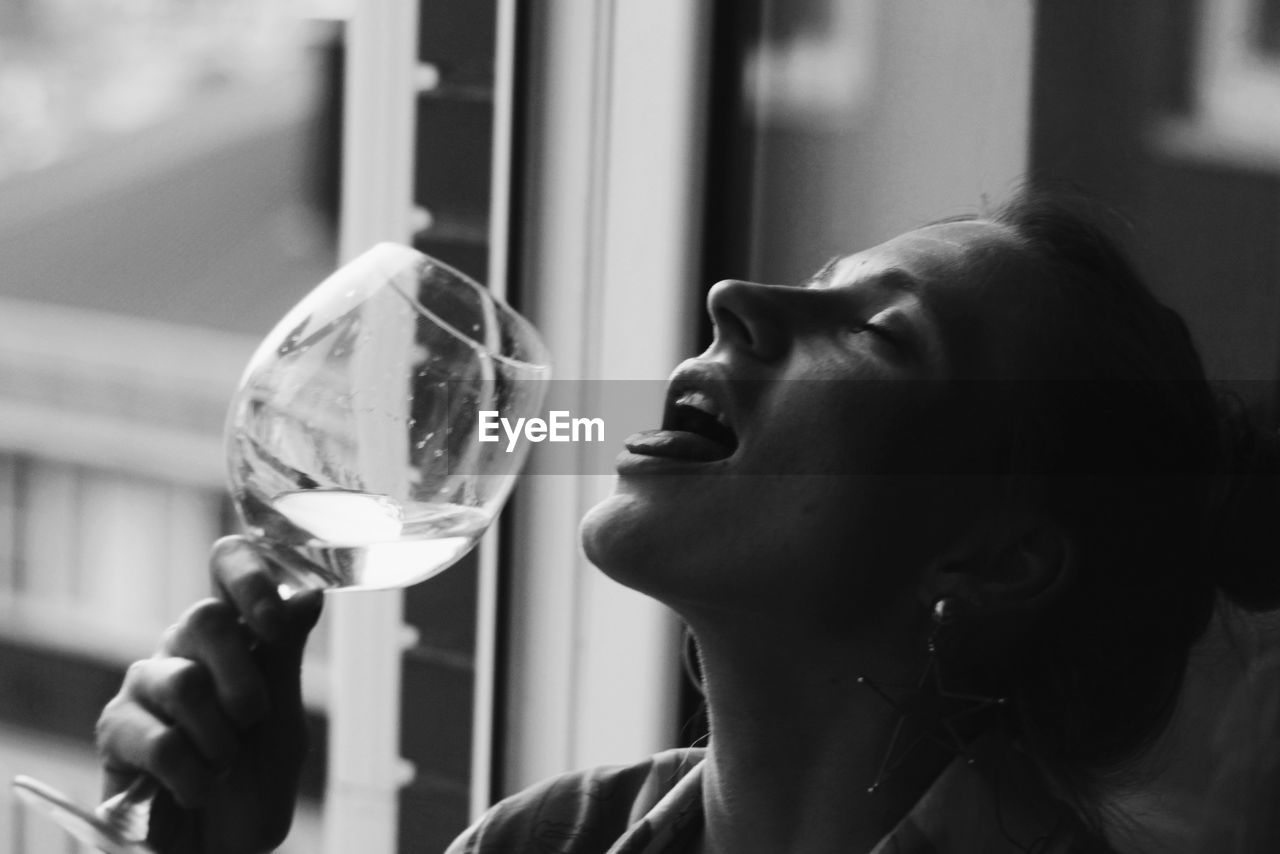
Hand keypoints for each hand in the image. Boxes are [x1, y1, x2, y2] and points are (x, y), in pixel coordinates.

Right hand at [96, 536, 323, 852]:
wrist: (221, 849)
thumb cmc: (253, 783)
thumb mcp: (284, 723)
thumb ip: (285, 659)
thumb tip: (309, 594)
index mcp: (234, 633)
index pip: (228, 564)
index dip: (249, 576)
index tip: (276, 621)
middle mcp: (185, 648)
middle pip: (206, 617)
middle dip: (244, 675)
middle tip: (255, 719)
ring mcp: (146, 685)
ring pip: (186, 681)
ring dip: (222, 737)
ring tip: (226, 765)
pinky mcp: (114, 730)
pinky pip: (158, 740)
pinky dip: (193, 773)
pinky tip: (198, 788)